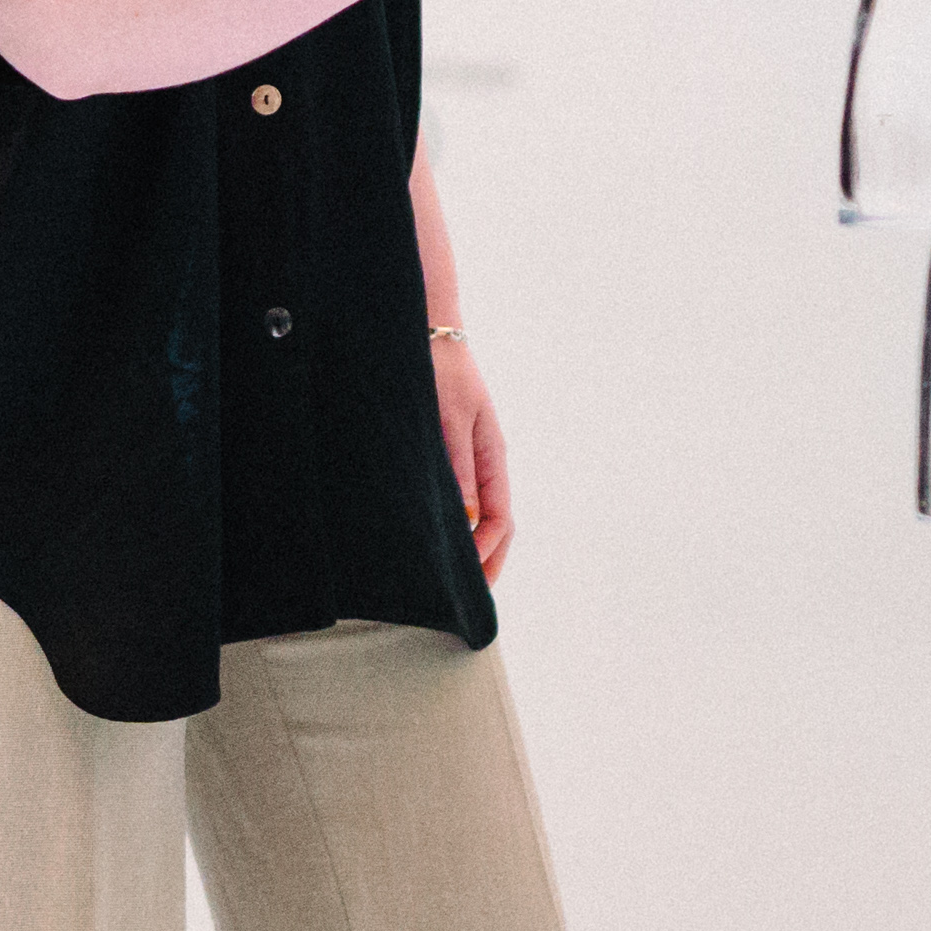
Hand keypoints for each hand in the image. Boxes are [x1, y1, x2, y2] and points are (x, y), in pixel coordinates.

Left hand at [431, 330, 517, 575]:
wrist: (429, 334)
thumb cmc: (439, 372)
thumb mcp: (448, 421)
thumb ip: (457, 469)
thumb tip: (466, 518)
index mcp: (493, 456)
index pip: (501, 518)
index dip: (487, 552)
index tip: (468, 578)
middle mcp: (487, 461)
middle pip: (498, 523)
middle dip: (488, 560)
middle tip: (469, 596)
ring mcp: (471, 458)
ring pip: (482, 513)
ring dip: (473, 546)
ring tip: (454, 577)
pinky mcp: (451, 452)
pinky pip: (463, 497)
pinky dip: (458, 525)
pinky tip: (439, 538)